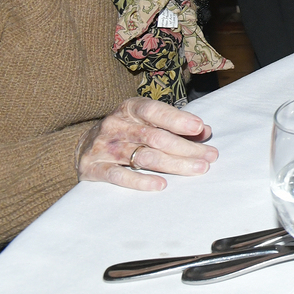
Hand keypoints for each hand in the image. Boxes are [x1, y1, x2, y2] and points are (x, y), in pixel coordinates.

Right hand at [76, 97, 218, 190]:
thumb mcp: (147, 121)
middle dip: (186, 148)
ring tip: (198, 169)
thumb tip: (204, 131)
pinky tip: (162, 184)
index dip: (177, 119)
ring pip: (144, 157)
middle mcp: (114, 125)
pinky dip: (141, 181)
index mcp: (129, 109)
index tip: (199, 128)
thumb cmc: (126, 131)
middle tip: (210, 156)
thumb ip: (175, 124)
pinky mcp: (93, 169)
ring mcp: (103, 147)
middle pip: (155, 137)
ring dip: (174, 164)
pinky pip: (120, 176)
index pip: (154, 111)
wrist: (84, 146)